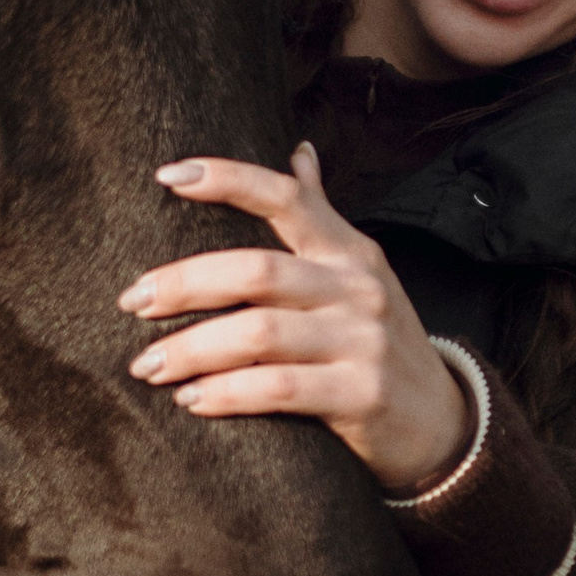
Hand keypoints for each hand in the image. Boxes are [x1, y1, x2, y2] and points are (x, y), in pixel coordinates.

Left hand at [120, 144, 473, 496]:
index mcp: (349, 251)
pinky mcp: (362, 394)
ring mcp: (363, 341)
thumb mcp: (360, 274)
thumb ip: (322, 216)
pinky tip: (192, 400)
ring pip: (259, 333)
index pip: (286, 197)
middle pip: (256, 270)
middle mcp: (358, 288)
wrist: (443, 423)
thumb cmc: (377, 344)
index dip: (226, 179)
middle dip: (184, 284)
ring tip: (146, 366)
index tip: (164, 175)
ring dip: (192, 350)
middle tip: (132, 302)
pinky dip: (227, 394)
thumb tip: (299, 151)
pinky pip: (279, 389)